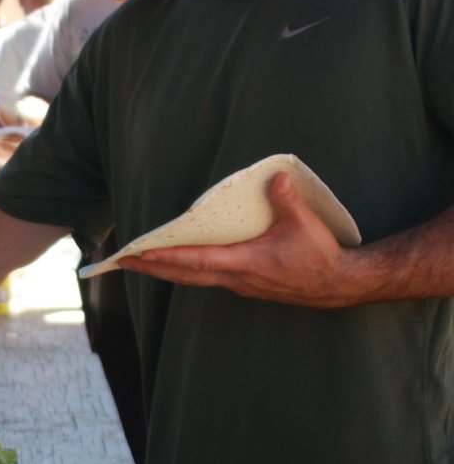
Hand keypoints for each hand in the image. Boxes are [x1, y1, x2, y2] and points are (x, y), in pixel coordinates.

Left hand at [119, 171, 356, 306]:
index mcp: (244, 263)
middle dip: (154, 267)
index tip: (139, 255)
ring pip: (196, 279)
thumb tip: (276, 177)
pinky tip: (183, 264)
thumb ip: (286, 199)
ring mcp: (241, 285)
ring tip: (145, 262)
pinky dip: (190, 271)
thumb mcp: (304, 223)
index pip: (195, 260)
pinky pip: (210, 278)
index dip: (165, 257)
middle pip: (185, 275)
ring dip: (169, 271)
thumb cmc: (320, 255)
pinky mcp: (248, 286)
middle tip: (124, 261)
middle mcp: (237, 279)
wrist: (339, 284)